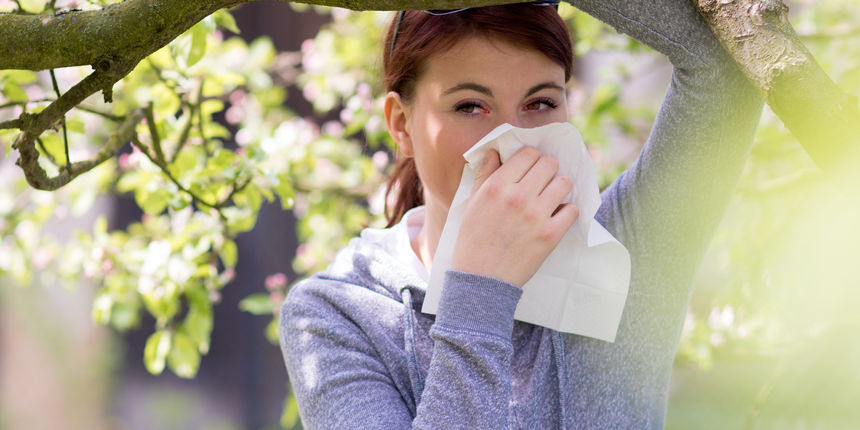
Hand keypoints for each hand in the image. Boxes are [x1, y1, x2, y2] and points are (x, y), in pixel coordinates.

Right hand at [451, 147, 578, 286]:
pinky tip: (556, 215)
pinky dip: (567, 211)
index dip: (531, 158)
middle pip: (549, 164)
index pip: (528, 154)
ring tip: (552, 196)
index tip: (531, 167)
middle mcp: (517, 197)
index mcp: (496, 186)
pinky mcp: (550, 235)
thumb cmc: (473, 240)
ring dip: (560, 187)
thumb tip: (496, 152)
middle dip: (547, 169)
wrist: (481, 279)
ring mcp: (536, 216)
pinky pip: (572, 210)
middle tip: (543, 180)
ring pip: (564, 182)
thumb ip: (484, 174)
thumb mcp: (471, 203)